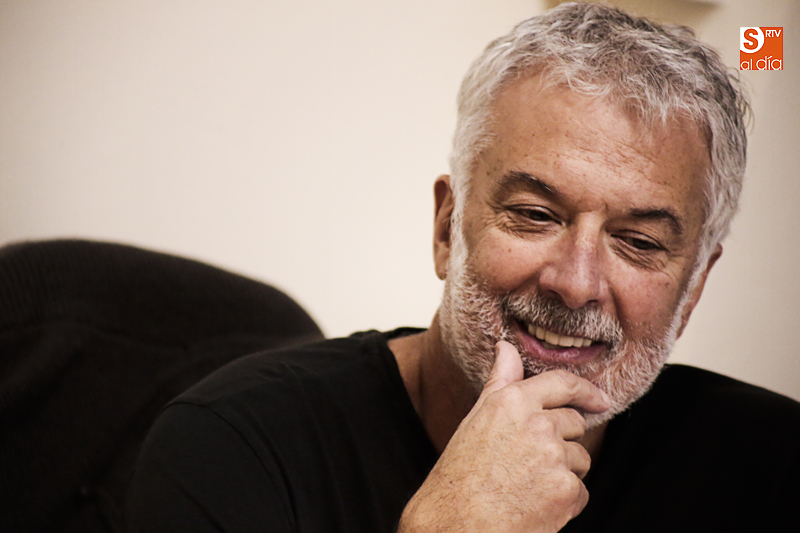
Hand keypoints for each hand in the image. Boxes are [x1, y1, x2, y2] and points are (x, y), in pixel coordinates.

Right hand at [398, 341, 609, 532]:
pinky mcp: (566, 490)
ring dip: (563, 472)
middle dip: (562, 441)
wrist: (456, 525)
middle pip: (574, 424)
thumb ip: (500, 381)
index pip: (562, 383)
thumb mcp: (477, 419)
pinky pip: (580, 491)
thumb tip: (506, 348)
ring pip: (579, 459)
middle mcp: (537, 423)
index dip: (585, 390)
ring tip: (527, 485)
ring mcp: (554, 456)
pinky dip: (564, 502)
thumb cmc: (460, 476)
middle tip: (531, 463)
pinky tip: (535, 505)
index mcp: (513, 401)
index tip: (599, 399)